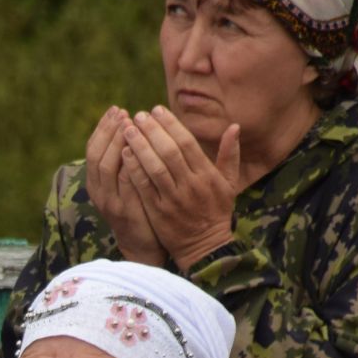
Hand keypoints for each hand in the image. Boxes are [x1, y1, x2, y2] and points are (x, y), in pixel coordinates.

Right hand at [86, 107, 168, 266]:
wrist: (143, 245)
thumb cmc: (140, 209)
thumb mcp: (128, 184)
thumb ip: (126, 162)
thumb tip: (132, 129)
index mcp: (97, 183)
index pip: (93, 149)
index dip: (103, 128)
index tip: (116, 109)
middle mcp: (98, 192)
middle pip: (96, 155)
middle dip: (108, 131)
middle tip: (122, 112)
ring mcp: (110, 202)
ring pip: (106, 167)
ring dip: (116, 144)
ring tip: (129, 124)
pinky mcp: (125, 211)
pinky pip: (123, 183)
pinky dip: (127, 164)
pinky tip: (135, 149)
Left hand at [120, 107, 239, 271]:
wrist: (205, 246)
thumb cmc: (216, 212)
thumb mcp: (229, 183)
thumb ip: (229, 154)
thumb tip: (234, 126)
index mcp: (207, 175)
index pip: (187, 144)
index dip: (171, 125)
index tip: (157, 110)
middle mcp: (191, 185)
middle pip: (169, 152)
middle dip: (153, 131)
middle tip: (139, 115)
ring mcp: (173, 199)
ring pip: (155, 168)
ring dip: (140, 146)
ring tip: (127, 129)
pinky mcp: (159, 212)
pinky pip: (144, 187)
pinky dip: (134, 170)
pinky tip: (124, 154)